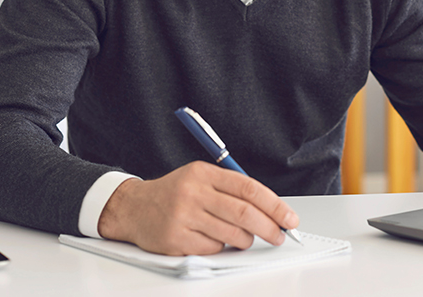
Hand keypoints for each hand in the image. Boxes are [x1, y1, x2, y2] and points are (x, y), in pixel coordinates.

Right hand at [97, 161, 298, 255]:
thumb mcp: (200, 179)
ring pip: (232, 234)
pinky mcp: (175, 239)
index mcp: (204, 173)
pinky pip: (213, 249)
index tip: (289, 217)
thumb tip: (270, 209)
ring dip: (246, 240)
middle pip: (244, 213)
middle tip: (279, 235)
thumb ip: (231, 189)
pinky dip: (221, 248)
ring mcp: (183, 216)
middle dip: (269, 227)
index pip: (249, 188)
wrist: (133, 208)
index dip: (274, 204)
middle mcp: (193, 192)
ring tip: (245, 238)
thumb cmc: (175, 194)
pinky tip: (214, 240)